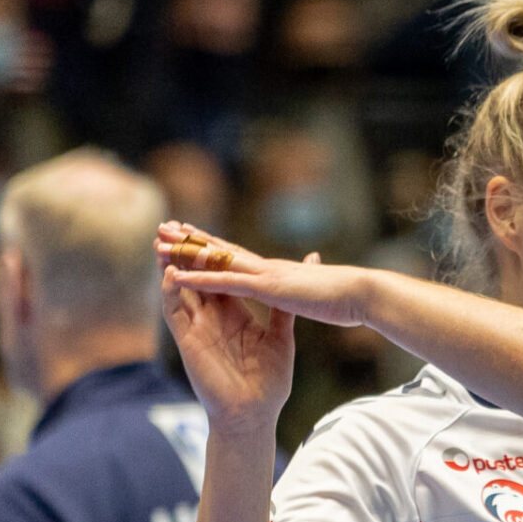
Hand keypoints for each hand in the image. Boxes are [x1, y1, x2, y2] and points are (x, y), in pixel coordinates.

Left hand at [157, 221, 371, 327]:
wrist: (363, 294)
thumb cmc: (347, 296)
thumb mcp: (318, 290)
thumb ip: (309, 278)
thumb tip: (312, 265)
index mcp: (276, 271)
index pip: (237, 254)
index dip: (213, 244)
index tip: (192, 235)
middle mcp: (266, 267)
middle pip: (220, 249)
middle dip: (191, 238)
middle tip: (165, 225)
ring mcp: (265, 274)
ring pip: (217, 259)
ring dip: (187, 252)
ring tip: (159, 241)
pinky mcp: (267, 287)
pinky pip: (226, 282)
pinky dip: (200, 278)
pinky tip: (177, 275)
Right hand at [157, 223, 300, 434]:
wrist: (254, 414)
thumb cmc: (269, 381)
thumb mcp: (281, 337)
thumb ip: (285, 308)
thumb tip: (302, 290)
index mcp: (234, 313)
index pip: (220, 275)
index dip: (212, 252)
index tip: (205, 228)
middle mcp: (212, 317)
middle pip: (195, 276)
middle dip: (184, 252)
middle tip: (172, 224)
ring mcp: (198, 327)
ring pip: (179, 289)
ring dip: (170, 265)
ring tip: (162, 240)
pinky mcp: (189, 342)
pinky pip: (175, 312)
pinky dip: (171, 292)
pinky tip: (170, 273)